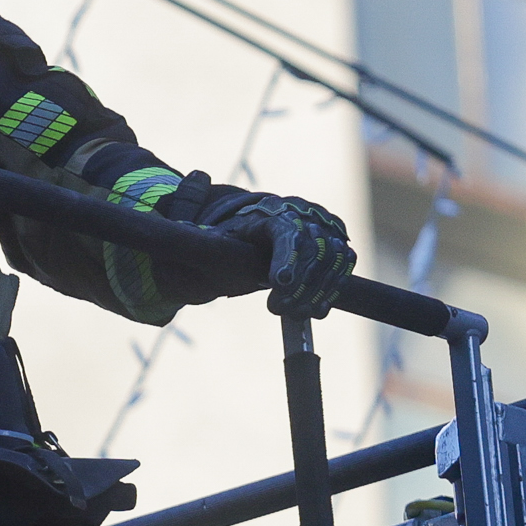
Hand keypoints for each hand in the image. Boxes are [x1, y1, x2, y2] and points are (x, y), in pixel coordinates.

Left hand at [186, 183, 354, 318]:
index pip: (288, 234)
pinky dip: (332, 288)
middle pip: (313, 251)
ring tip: (293, 312)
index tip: (277, 282)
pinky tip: (316, 309)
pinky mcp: (337, 243)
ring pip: (331, 259)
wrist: (262, 230)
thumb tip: (182, 232)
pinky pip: (343, 266)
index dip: (286, 258)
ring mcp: (325, 228)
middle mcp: (305, 216)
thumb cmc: (237, 237)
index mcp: (275, 213)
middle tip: (277, 308)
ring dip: (315, 290)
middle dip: (298, 284)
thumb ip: (206, 240)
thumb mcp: (219, 237)